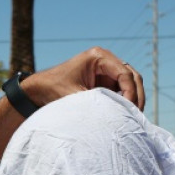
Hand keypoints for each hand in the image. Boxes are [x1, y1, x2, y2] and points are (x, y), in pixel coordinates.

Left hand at [22, 47, 144, 110]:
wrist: (37, 89)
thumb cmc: (52, 88)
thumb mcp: (74, 96)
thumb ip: (97, 103)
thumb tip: (118, 114)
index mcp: (99, 56)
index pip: (125, 73)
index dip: (130, 92)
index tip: (128, 110)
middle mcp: (106, 60)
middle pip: (133, 76)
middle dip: (136, 96)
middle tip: (135, 116)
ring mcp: (107, 70)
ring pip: (131, 83)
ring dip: (133, 99)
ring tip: (131, 117)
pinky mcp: (105, 81)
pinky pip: (122, 90)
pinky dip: (126, 101)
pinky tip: (124, 115)